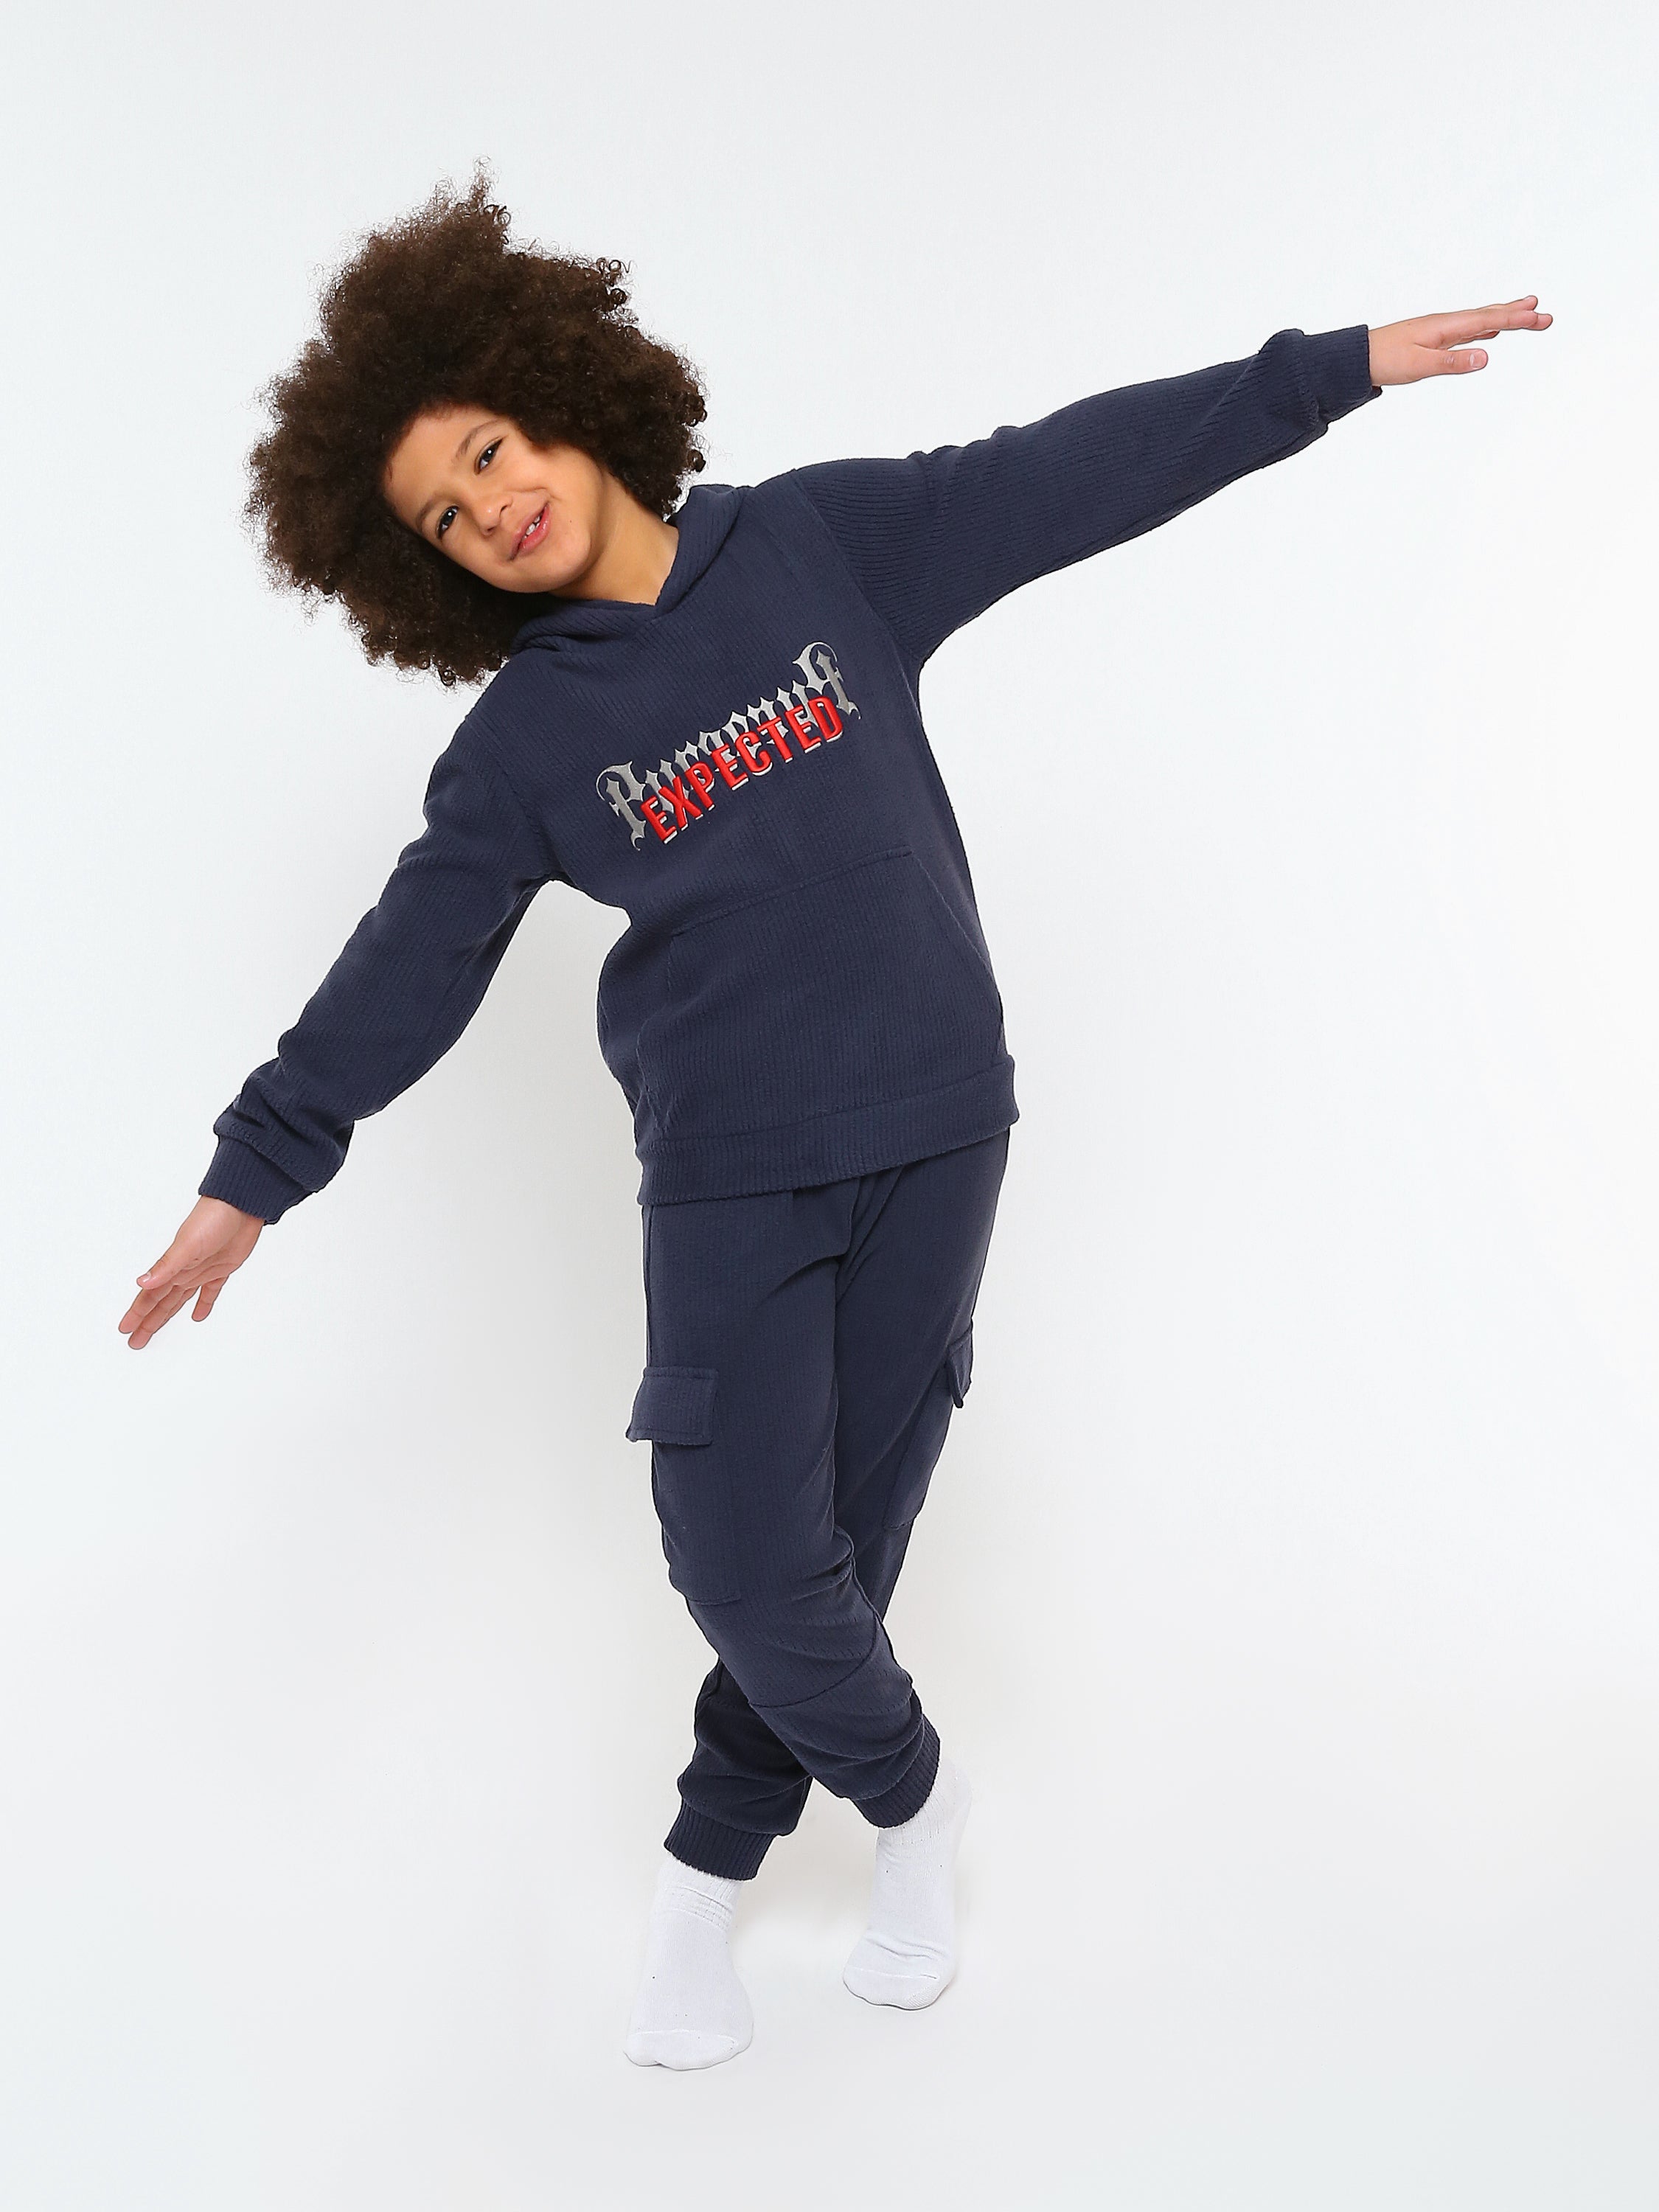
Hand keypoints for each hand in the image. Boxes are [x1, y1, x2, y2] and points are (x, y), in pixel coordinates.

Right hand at [119, 1196, 265, 1349]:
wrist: (243, 1206)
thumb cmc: (214, 1218)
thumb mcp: (187, 1245)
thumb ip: (166, 1266)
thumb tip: (142, 1282)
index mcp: (173, 1266)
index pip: (150, 1296)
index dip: (138, 1314)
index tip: (125, 1329)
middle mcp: (184, 1271)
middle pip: (161, 1302)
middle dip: (148, 1321)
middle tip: (135, 1340)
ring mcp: (202, 1270)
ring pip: (179, 1299)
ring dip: (167, 1314)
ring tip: (154, 1329)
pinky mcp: (221, 1269)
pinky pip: (209, 1291)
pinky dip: (204, 1304)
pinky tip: (198, 1316)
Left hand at [1368, 296, 1551, 385]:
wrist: (1357, 359)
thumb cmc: (1384, 361)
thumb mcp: (1419, 366)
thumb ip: (1452, 362)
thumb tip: (1486, 357)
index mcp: (1445, 327)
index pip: (1489, 320)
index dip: (1517, 320)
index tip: (1541, 318)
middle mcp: (1446, 323)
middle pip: (1489, 316)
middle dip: (1519, 316)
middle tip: (1546, 316)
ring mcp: (1440, 330)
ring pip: (1480, 320)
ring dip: (1505, 317)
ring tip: (1527, 312)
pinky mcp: (1434, 339)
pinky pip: (1467, 329)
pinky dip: (1485, 326)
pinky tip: (1491, 329)